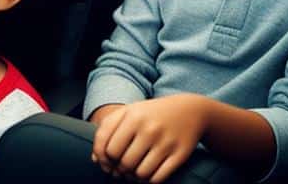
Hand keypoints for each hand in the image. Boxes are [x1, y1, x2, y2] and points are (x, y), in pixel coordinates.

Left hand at [92, 94, 206, 182]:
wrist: (190, 110)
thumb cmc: (152, 113)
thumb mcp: (129, 112)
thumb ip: (108, 130)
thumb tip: (96, 159)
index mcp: (133, 116)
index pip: (108, 148)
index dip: (104, 160)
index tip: (107, 162)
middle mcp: (149, 129)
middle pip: (124, 163)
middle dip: (120, 169)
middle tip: (122, 168)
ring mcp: (165, 142)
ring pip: (140, 174)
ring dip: (134, 177)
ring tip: (134, 171)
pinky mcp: (179, 155)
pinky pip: (157, 178)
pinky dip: (149, 180)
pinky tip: (148, 173)